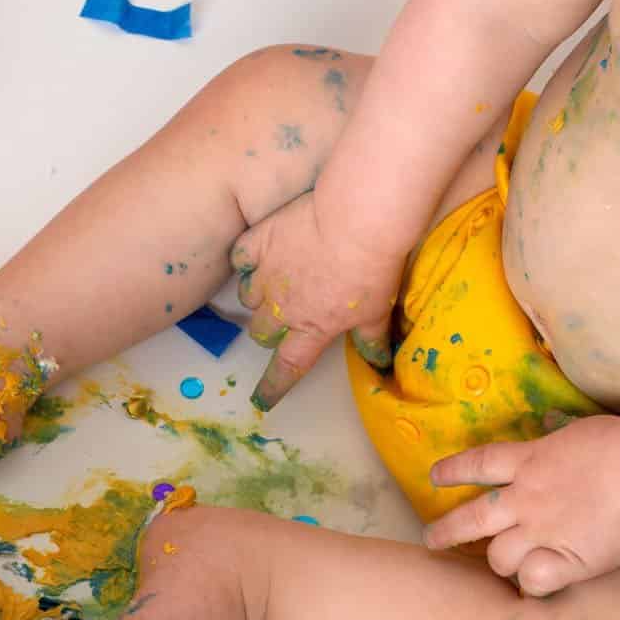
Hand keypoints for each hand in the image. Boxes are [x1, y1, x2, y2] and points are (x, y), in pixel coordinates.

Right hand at [231, 191, 405, 409]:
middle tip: (282, 318)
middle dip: (268, 331)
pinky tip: (257, 254)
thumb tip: (379, 362)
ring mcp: (267, 275)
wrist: (358, 219)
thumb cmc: (373, 268)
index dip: (273, 387)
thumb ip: (372, 338)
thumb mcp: (377, 309)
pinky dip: (245, 259)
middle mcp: (282, 308)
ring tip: (272, 283)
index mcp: (311, 329)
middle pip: (261, 332)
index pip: (288, 368)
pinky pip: (240, 258)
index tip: (262, 400)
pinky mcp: (260, 243)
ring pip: (247, 297)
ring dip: (257, 296)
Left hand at [421, 414, 619, 594]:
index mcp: (531, 462)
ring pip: (498, 556)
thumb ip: (559, 440)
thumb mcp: (582, 432)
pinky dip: (532, 582)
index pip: (479, 464)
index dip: (453, 470)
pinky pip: (531, 580)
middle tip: (431, 540)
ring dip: (499, 560)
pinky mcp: (564, 560)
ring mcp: (541, 532)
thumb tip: (550, 430)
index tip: (434, 477)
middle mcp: (526, 499)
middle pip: (472, 518)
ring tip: (504, 563)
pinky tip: (539, 579)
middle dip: (446, 531)